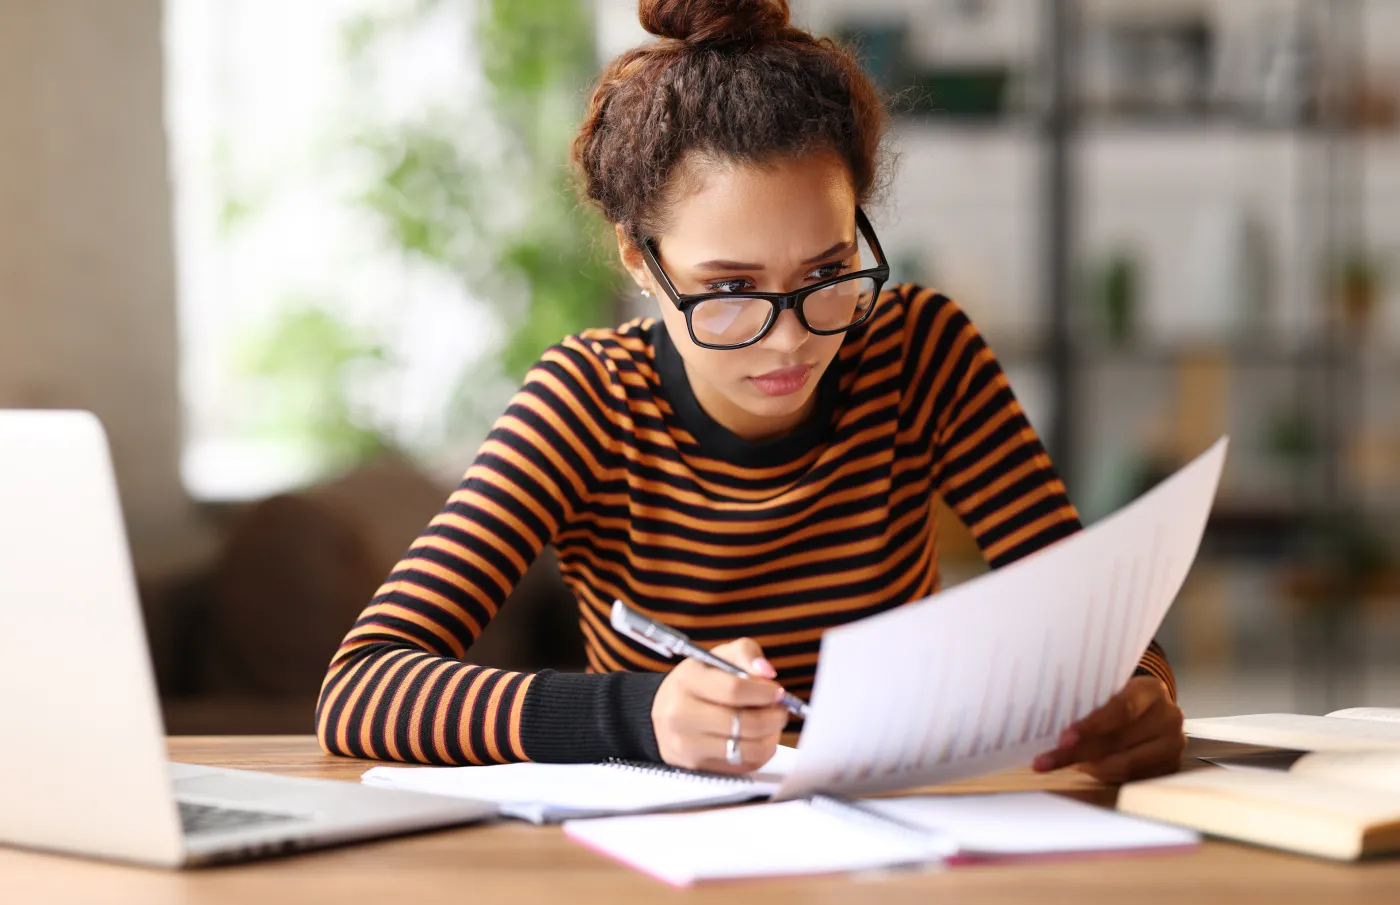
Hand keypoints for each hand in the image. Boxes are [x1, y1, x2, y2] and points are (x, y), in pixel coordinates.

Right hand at [651, 638, 790, 773]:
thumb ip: (745, 653)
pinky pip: (743, 766)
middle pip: (743, 723)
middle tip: (780, 710)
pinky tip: (758, 739)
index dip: (764, 692)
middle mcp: (681, 716)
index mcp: (687, 682)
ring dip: (770, 737)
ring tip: (771, 725)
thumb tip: (767, 673)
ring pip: (747, 749)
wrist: (660, 715)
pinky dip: (759, 753)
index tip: (776, 691)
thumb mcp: (716, 657)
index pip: (734, 690)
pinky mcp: (698, 767)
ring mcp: (687, 746)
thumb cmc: (696, 683)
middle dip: (773, 717)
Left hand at [1032, 676, 1184, 782]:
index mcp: (1151, 689)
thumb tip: (1050, 724)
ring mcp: (1173, 744)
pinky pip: (1131, 778)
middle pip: (1118, 740)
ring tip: (1062, 763)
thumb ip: (1089, 703)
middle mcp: (1168, 716)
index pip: (1121, 708)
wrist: (1150, 711)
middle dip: (1078, 752)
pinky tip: (1085, 768)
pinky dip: (1104, 774)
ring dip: (1089, 766)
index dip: (1091, 725)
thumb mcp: (1107, 691)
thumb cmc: (1119, 699)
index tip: (1064, 738)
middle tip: (1046, 760)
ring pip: (1124, 764)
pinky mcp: (1170, 767)